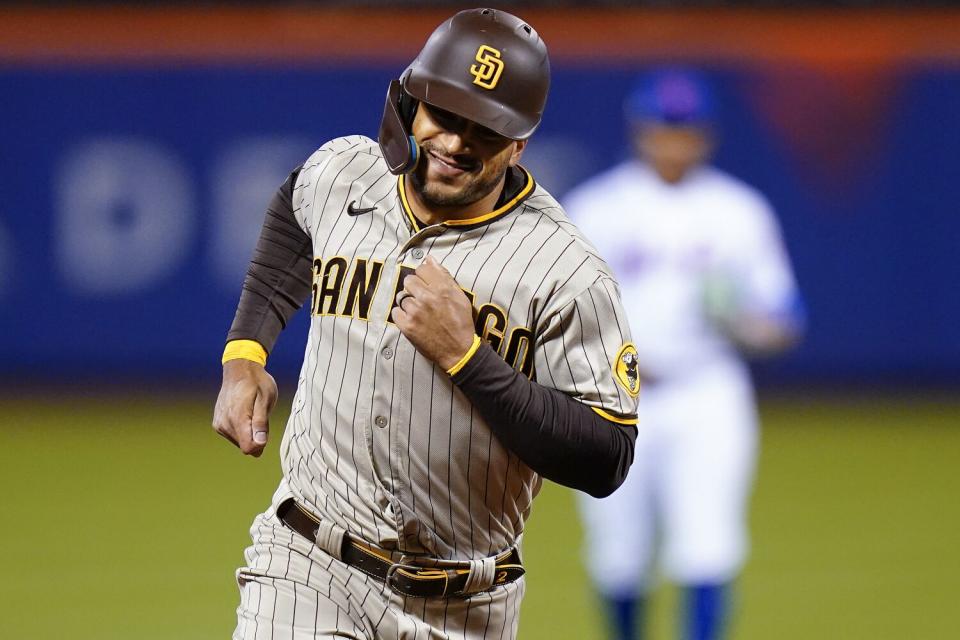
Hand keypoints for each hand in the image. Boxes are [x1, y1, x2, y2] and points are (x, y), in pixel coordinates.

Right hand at [212, 358, 277, 456]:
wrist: (239, 370)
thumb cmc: (256, 382)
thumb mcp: (266, 399)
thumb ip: (261, 422)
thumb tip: (260, 444)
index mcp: (237, 418)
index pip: (248, 448)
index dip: (260, 443)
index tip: (264, 429)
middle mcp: (224, 424)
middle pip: (246, 446)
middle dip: (256, 436)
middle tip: (260, 414)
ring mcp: (219, 424)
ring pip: (240, 442)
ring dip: (249, 432)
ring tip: (252, 411)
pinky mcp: (217, 424)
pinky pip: (234, 436)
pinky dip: (242, 428)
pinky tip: (244, 413)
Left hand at [391, 255, 475, 370]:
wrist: (459, 351)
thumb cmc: (461, 324)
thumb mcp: (460, 297)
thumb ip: (444, 276)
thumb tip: (430, 259)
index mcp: (442, 288)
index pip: (422, 268)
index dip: (423, 276)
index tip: (426, 284)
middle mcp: (428, 298)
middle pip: (409, 280)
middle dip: (414, 288)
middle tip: (422, 299)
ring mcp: (416, 312)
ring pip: (402, 296)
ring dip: (409, 303)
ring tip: (419, 312)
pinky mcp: (407, 326)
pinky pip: (395, 311)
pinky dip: (402, 315)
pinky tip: (412, 320)